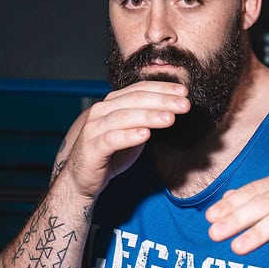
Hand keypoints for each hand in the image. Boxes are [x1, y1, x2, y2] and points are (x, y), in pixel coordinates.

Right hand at [61, 80, 189, 199]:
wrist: (83, 178)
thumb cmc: (110, 153)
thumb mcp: (133, 132)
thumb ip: (147, 120)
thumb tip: (173, 109)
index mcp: (112, 103)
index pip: (140, 89)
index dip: (162, 89)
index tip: (184, 92)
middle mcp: (102, 111)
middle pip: (135, 100)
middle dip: (162, 101)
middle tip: (184, 104)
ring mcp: (94, 128)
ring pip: (124, 117)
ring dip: (149, 116)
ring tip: (170, 118)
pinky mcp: (92, 147)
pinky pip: (112, 139)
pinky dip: (129, 136)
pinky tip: (145, 134)